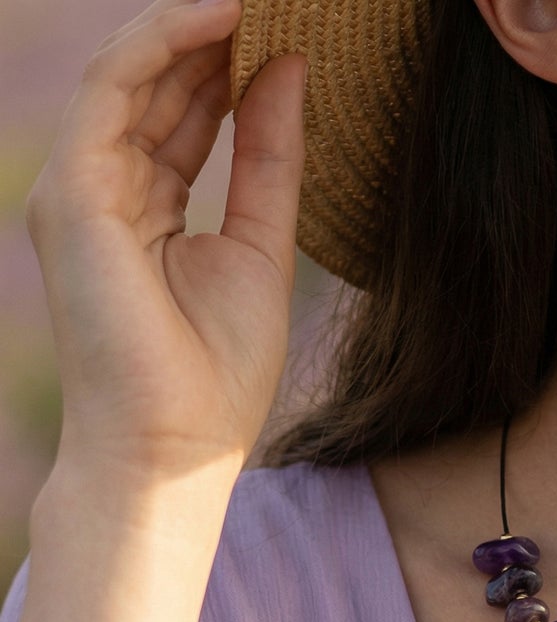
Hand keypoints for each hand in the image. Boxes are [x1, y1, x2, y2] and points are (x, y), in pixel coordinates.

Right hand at [24, 0, 306, 505]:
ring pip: (133, 75)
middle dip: (214, 36)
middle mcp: (103, 191)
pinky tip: (220, 16)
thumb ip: (269, 160)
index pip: (186, 118)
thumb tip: (289, 70)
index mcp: (145, 212)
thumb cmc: (217, 374)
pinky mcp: (72, 191)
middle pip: (159, 89)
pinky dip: (163, 45)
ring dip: (193, 26)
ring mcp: (79, 188)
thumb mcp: (262, 248)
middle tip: (274, 1)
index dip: (232, 68)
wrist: (174, 448)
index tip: (288, 28)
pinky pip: (116, 91)